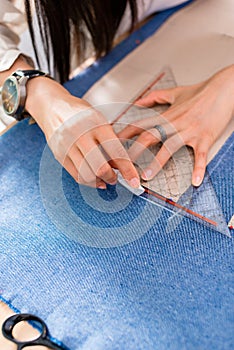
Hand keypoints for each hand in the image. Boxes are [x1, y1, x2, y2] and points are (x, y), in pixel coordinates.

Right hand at [25, 78, 139, 189]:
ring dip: (100, 181)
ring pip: (87, 174)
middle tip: (116, 178)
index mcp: (96, 124)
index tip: (134, 180)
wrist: (52, 106)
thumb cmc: (80, 113)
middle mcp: (81, 135)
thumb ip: (110, 140)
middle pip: (100, 167)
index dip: (128, 169)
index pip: (116, 152)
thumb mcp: (99, 119)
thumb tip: (122, 165)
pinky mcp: (59, 155)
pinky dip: (88, 181)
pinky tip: (94, 180)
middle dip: (112, 178)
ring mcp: (67, 146)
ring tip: (105, 179)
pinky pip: (76, 175)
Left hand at [118, 65, 233, 185]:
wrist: (224, 88)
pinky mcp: (205, 137)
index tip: (114, 144)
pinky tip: (194, 181)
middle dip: (134, 151)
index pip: (141, 125)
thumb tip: (139, 101)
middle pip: (150, 137)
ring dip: (157, 162)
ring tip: (147, 175)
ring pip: (170, 147)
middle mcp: (176, 123)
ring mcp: (190, 131)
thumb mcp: (175, 93)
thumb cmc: (201, 91)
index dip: (126, 135)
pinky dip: (198, 169)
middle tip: (122, 165)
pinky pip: (200, 156)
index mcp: (168, 114)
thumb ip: (155, 97)